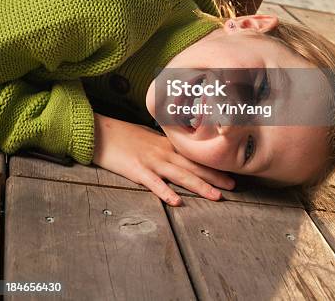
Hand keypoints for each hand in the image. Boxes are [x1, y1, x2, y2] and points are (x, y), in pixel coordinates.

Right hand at [92, 114, 234, 205]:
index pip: (193, 156)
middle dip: (213, 177)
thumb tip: (176, 153)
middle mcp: (163, 152)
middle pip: (192, 166)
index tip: (229, 172)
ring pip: (180, 175)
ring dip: (199, 186)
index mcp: (166, 145)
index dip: (212, 165)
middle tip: (233, 186)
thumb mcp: (147, 137)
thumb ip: (163, 145)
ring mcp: (150, 161)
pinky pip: (153, 183)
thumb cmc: (123, 135)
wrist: (100, 132)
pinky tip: (177, 202)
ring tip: (216, 196)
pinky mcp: (136, 170)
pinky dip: (165, 192)